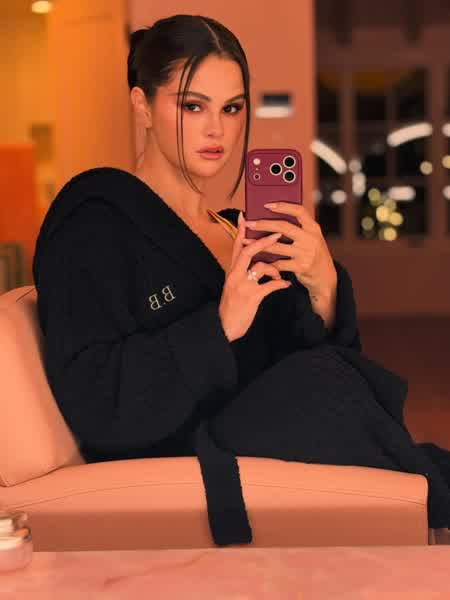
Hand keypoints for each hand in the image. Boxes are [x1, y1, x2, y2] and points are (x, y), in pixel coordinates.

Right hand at [218, 212, 291, 341]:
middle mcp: (235, 276)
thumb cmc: (231, 307)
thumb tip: (254, 264)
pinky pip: (270, 286)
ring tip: (280, 276)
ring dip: (274, 269)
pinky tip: (286, 285)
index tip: (245, 216)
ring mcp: (243, 286)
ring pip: (261, 267)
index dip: (241, 231)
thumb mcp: (233, 287)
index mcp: (231, 272)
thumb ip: (242, 274)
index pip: (236, 248)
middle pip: (248, 251)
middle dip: (263, 242)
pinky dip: (280, 284)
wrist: (224, 327)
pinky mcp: (252, 297)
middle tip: (277, 234)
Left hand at [243, 202, 336, 296]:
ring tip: (246, 240)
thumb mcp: (310, 237)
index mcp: (313, 227)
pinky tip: (256, 258)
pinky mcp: (301, 267)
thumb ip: (298, 228)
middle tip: (249, 223)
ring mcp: (306, 253)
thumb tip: (272, 216)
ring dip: (258, 244)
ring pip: (277, 246)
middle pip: (283, 227)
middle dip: (263, 224)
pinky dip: (267, 261)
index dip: (283, 206)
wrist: (324, 276)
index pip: (299, 211)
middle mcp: (310, 238)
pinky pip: (278, 263)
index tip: (267, 204)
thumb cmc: (312, 253)